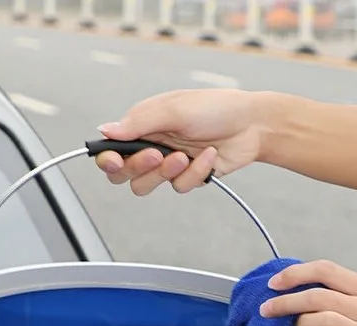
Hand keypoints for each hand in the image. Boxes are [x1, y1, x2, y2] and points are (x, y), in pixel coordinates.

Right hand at [95, 89, 263, 195]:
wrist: (252, 125)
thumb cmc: (215, 108)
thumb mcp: (174, 109)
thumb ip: (138, 122)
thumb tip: (104, 130)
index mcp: (142, 126)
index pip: (112, 149)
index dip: (108, 160)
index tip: (115, 161)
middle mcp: (151, 145)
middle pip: (124, 175)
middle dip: (139, 168)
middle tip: (157, 155)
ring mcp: (168, 164)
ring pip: (147, 186)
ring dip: (165, 173)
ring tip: (185, 156)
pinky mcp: (187, 177)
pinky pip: (179, 187)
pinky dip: (195, 172)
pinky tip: (209, 155)